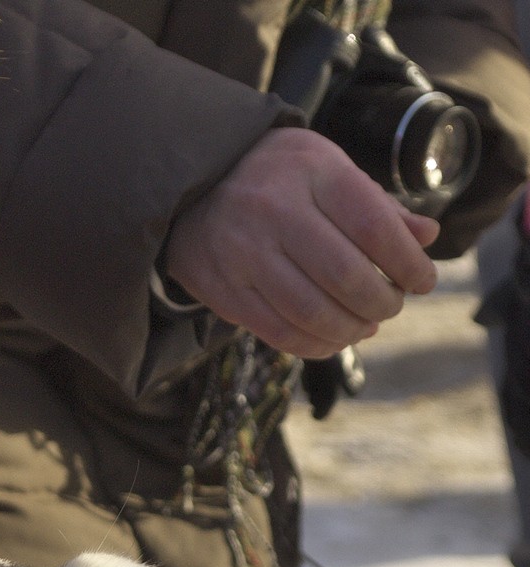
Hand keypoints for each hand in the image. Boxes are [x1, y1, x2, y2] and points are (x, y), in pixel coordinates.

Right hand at [165, 127, 439, 358]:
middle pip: (344, 275)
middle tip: (391, 307)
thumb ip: (375, 204)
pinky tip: (332, 340)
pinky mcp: (223, 290)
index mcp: (311, 172)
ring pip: (311, 311)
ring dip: (349, 329)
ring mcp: (243, 254)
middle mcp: (274, 210)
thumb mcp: (326, 169)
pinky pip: (277, 331)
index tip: (423, 281)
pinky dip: (313, 345)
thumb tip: (426, 237)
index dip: (407, 263)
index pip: (373, 226)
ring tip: (364, 326)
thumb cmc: (275, 178)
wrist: (192, 186)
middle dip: (381, 302)